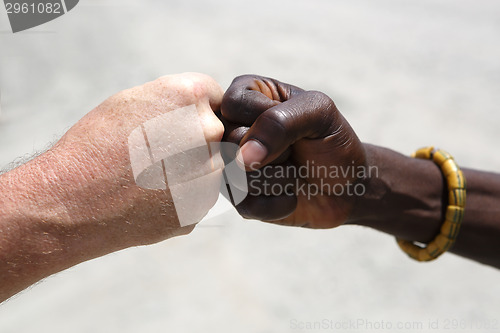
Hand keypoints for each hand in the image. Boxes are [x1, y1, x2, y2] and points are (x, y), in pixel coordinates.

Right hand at [23, 72, 223, 248]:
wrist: (72, 201)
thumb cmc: (95, 146)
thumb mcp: (133, 101)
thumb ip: (175, 100)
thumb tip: (199, 108)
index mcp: (190, 97)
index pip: (213, 96)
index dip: (193, 109)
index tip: (175, 122)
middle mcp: (208, 131)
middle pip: (215, 131)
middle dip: (195, 138)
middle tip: (159, 152)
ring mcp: (208, 172)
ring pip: (210, 165)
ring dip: (191, 168)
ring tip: (150, 176)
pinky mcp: (200, 206)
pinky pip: (198, 194)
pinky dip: (181, 194)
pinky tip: (150, 195)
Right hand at [221, 75, 365, 227]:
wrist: (348, 186)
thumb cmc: (331, 141)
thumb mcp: (318, 114)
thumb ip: (279, 122)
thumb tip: (242, 157)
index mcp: (246, 94)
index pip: (233, 105)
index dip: (266, 119)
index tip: (294, 123)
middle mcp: (230, 127)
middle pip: (229, 142)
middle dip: (275, 151)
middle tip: (294, 149)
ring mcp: (230, 163)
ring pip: (235, 175)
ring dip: (278, 178)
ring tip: (292, 170)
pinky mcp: (237, 197)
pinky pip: (244, 204)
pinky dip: (276, 203)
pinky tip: (290, 194)